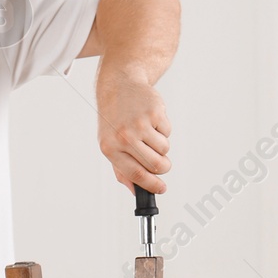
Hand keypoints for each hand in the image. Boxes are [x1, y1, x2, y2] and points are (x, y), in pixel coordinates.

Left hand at [97, 70, 171, 194]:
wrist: (119, 87)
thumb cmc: (114, 119)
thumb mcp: (110, 144)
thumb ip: (121, 169)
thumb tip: (135, 190)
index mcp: (111, 148)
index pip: (136, 174)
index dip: (152, 185)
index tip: (161, 189)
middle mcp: (124, 136)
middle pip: (155, 165)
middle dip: (163, 167)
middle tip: (163, 164)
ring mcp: (139, 123)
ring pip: (164, 149)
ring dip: (162, 146)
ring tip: (150, 134)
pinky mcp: (154, 112)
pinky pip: (167, 132)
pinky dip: (163, 129)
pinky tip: (151, 120)